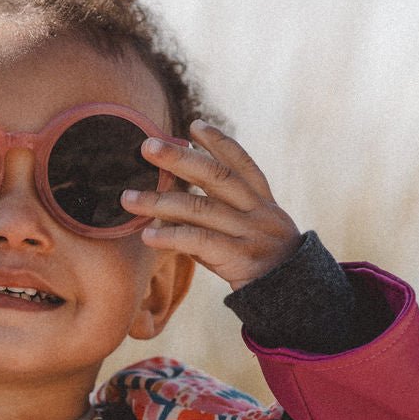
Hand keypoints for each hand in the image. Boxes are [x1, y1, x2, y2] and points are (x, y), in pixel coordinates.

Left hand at [121, 120, 302, 289]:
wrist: (291, 294)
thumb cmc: (260, 261)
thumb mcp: (250, 230)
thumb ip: (217, 215)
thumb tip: (167, 207)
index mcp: (262, 199)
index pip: (241, 162)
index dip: (219, 142)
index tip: (194, 125)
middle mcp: (256, 210)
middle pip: (216, 176)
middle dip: (180, 158)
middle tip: (147, 146)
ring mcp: (248, 231)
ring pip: (200, 208)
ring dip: (159, 201)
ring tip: (127, 198)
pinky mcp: (238, 256)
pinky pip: (199, 241)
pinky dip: (171, 236)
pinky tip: (147, 234)